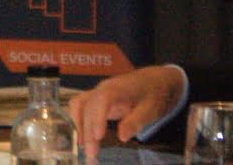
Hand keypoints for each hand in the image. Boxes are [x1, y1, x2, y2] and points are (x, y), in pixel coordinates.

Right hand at [66, 65, 183, 162]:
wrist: (154, 81)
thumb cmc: (153, 95)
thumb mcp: (150, 110)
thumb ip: (135, 122)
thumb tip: (122, 137)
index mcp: (118, 89)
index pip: (103, 100)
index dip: (98, 117)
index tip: (98, 136)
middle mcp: (103, 88)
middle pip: (89, 107)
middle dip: (88, 130)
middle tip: (92, 152)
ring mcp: (97, 92)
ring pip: (80, 106)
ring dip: (79, 126)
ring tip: (84, 146)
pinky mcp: (96, 99)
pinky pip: (81, 107)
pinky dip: (78, 121)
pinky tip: (83, 136)